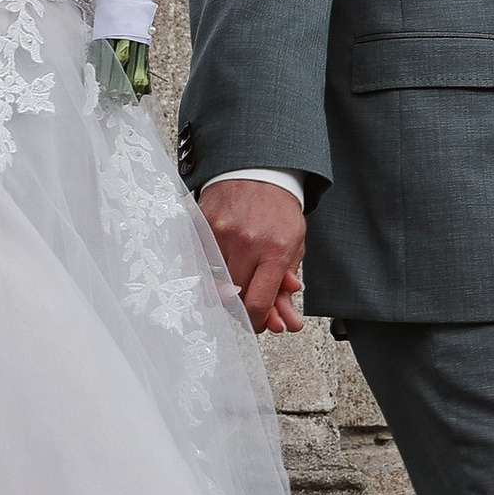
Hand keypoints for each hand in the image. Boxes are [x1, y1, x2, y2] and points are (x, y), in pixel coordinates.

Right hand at [199, 177, 307, 334]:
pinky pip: (199, 263)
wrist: (260, 171)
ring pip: (214, 283)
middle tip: (249, 301)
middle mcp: (247, 242)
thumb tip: (285, 322)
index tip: (259, 323)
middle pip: (233, 297)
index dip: (256, 322)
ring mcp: (220, 232)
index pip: (256, 303)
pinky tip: (220, 264)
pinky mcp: (201, 225)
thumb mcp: (294, 247)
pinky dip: (209, 271)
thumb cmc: (278, 210)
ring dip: (225, 289)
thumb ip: (287, 286)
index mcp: (275, 249)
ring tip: (236, 278)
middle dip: (242, 306)